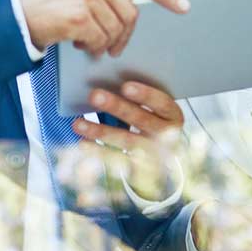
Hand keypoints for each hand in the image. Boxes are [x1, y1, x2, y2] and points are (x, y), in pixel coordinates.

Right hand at [19, 0, 188, 56]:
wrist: (14, 9)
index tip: (183, 6)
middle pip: (129, 12)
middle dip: (122, 34)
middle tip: (110, 44)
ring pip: (115, 29)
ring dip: (103, 42)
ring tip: (85, 39)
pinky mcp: (78, 15)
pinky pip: (99, 39)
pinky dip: (91, 47)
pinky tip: (77, 42)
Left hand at [71, 82, 182, 198]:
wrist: (164, 159)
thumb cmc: (153, 122)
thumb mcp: (154, 110)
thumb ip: (139, 99)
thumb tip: (108, 81)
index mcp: (174, 116)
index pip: (162, 103)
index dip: (145, 95)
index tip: (125, 86)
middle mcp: (167, 136)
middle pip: (142, 120)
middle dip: (117, 107)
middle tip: (93, 95)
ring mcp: (155, 154)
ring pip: (127, 141)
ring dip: (101, 131)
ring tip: (78, 123)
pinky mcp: (140, 169)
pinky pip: (117, 159)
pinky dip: (99, 151)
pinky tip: (83, 143)